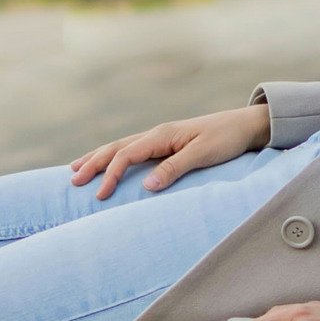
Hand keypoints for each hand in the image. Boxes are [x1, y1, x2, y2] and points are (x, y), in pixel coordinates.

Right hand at [69, 104, 271, 198]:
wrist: (245, 125)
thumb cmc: (226, 139)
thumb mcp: (202, 154)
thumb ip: (175, 169)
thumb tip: (147, 186)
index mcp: (162, 135)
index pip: (127, 154)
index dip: (111, 174)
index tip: (100, 194)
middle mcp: (157, 134)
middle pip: (116, 147)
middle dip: (93, 163)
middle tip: (73, 180)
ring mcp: (161, 138)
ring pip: (121, 146)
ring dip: (99, 157)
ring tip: (77, 168)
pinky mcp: (167, 143)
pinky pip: (133, 150)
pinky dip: (115, 156)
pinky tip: (110, 163)